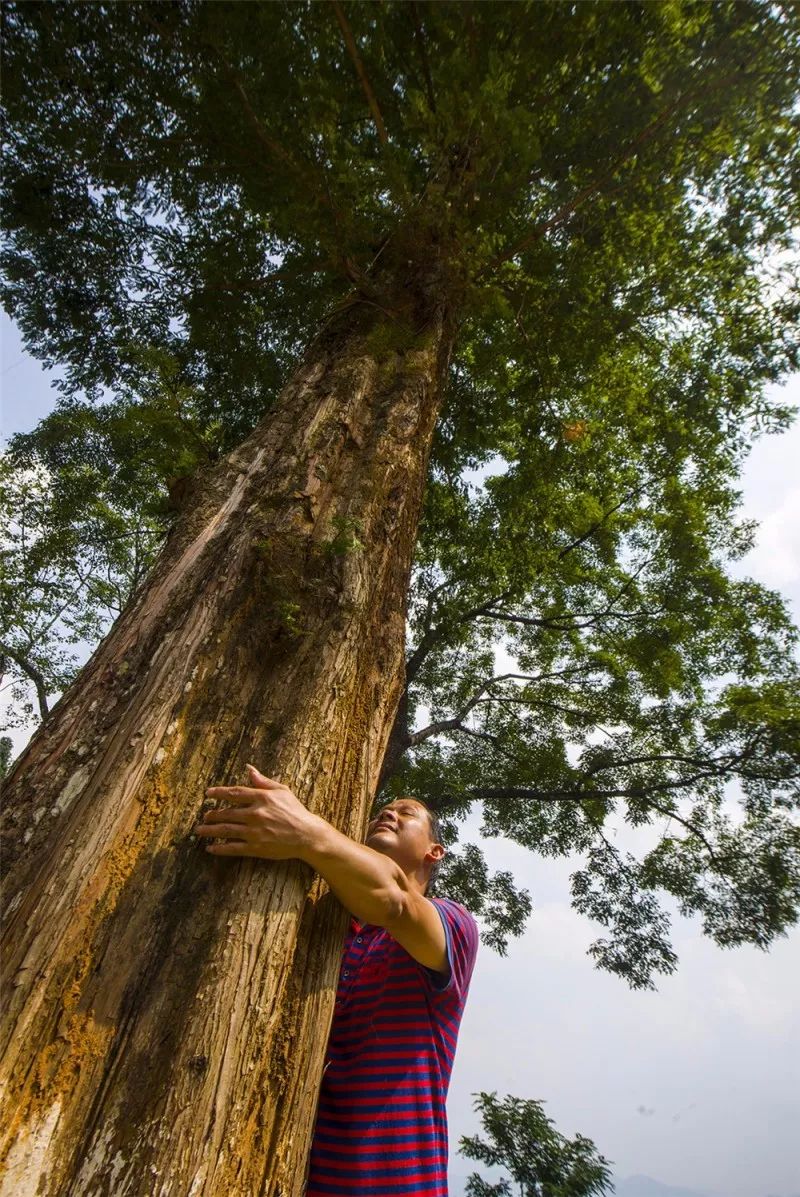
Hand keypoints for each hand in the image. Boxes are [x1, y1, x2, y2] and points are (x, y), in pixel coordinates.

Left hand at [195, 765, 320, 859]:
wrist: (307, 835)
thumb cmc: (295, 811)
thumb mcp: (282, 791)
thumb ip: (263, 781)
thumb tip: (249, 768)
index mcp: (262, 798)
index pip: (235, 793)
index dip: (219, 793)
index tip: (207, 793)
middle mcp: (256, 814)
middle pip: (227, 813)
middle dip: (212, 814)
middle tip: (204, 816)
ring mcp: (255, 832)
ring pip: (226, 830)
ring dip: (210, 830)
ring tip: (200, 830)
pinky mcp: (256, 847)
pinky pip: (233, 848)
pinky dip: (220, 848)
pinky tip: (210, 848)